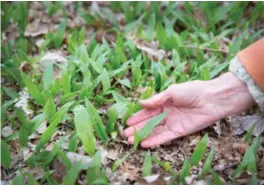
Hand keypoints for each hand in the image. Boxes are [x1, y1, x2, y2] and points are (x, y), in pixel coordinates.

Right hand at [124, 72, 254, 147]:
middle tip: (125, 134)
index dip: (138, 116)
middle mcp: (167, 113)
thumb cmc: (192, 90)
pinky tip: (145, 144)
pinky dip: (155, 140)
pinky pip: (165, 137)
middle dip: (137, 128)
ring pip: (155, 131)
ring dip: (143, 136)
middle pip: (149, 122)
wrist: (212, 98)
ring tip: (131, 140)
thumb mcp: (171, 92)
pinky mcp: (180, 131)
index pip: (148, 111)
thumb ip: (156, 100)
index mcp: (164, 102)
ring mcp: (173, 123)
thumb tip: (141, 103)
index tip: (127, 122)